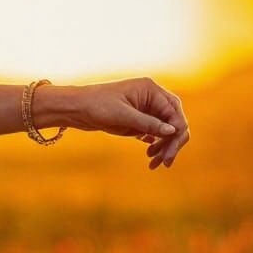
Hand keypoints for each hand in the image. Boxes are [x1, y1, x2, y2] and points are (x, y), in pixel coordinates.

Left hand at [67, 76, 189, 169]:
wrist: (76, 107)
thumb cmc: (97, 105)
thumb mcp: (123, 116)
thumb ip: (149, 123)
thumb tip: (173, 131)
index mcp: (151, 89)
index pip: (174, 112)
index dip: (176, 133)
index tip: (169, 153)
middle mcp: (151, 97)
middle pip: (174, 120)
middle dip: (172, 142)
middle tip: (166, 162)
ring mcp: (145, 108)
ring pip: (165, 129)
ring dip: (164, 146)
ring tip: (155, 162)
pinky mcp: (137, 119)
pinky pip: (154, 132)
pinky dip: (155, 144)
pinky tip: (149, 155)